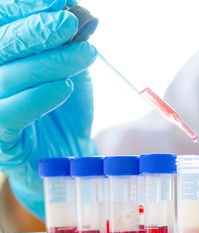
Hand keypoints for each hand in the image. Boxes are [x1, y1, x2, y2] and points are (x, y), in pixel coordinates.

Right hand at [0, 0, 97, 219]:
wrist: (69, 148)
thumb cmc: (66, 105)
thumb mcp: (71, 67)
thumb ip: (69, 42)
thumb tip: (77, 10)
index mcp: (5, 56)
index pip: (4, 24)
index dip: (27, 9)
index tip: (61, 0)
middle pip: (2, 45)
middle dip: (36, 30)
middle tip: (68, 22)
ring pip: (7, 77)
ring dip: (49, 62)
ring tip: (86, 53)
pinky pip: (9, 114)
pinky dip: (37, 98)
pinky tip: (65, 87)